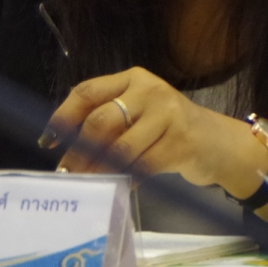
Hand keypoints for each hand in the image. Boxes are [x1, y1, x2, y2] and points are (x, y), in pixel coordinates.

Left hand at [44, 67, 263, 191]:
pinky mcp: (181, 142)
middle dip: (79, 151)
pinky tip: (121, 188)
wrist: (218, 143)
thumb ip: (110, 121)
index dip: (64, 116)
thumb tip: (64, 148)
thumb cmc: (169, 129)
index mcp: (133, 78)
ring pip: (120, 148)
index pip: (88, 91)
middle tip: (67, 173)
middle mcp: (150, 91)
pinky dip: (127, 180)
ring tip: (89, 184)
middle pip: (101, 120)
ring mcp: (168, 115)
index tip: (49, 140)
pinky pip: (142, 166)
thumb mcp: (141, 114)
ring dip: (99, 171)